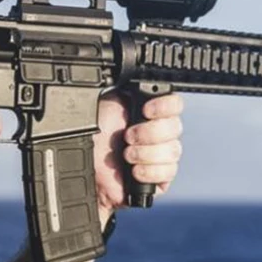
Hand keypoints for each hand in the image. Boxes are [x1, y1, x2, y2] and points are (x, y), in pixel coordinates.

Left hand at [92, 92, 184, 212]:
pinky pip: (168, 172)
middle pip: (175, 128)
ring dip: (147, 153)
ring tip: (127, 155)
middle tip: (128, 136)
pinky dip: (150, 171)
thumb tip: (143, 84)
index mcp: (151, 111)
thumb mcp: (109, 104)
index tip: (146, 110)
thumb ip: (130, 94)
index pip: (174, 104)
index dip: (164, 107)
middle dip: (150, 133)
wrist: (86, 165)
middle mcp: (159, 132)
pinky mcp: (159, 176)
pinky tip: (135, 171)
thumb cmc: (94, 135)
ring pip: (173, 151)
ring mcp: (161, 154)